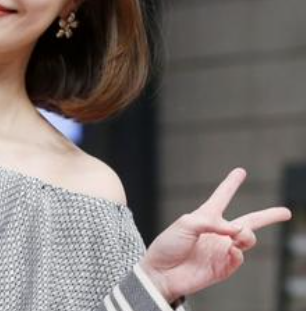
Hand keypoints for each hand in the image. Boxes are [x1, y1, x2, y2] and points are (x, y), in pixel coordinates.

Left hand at [140, 168, 291, 302]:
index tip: (240, 172)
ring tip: (238, 234)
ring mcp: (221, 250)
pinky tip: (231, 249)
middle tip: (286, 212)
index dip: (231, 184)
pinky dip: (238, 252)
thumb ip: (211, 222)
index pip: (221, 197)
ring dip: (247, 234)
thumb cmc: (167, 245)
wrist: (159, 273)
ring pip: (248, 239)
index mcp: (205, 217)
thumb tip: (236, 230)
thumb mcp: (185, 224)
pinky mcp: (223, 267)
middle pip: (249, 222)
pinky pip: (239, 257)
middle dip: (268, 216)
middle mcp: (217, 233)